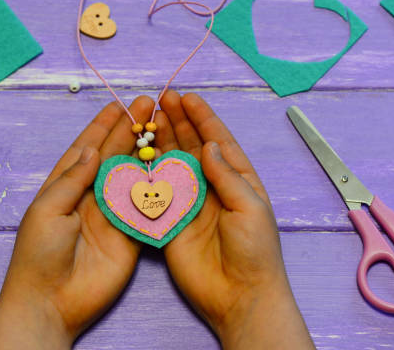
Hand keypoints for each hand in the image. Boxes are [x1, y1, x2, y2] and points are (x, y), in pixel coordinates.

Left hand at [0, 96, 156, 349]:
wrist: (52, 301)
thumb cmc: (39, 253)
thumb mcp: (48, 209)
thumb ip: (73, 179)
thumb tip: (93, 149)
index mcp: (66, 186)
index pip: (87, 148)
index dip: (102, 126)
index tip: (120, 105)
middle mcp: (91, 194)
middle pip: (114, 155)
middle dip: (131, 130)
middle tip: (150, 105)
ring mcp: (112, 212)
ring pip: (132, 175)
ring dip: (146, 151)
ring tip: (162, 125)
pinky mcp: (131, 232)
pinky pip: (145, 205)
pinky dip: (157, 186)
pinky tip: (169, 164)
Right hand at [156, 91, 313, 349]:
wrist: (238, 294)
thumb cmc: (254, 250)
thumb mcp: (250, 206)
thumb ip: (226, 175)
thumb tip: (207, 145)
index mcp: (237, 179)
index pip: (217, 141)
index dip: (203, 119)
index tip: (187, 98)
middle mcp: (211, 185)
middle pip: (192, 147)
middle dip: (178, 122)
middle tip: (162, 99)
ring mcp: (189, 202)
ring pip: (172, 164)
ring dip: (162, 140)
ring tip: (149, 117)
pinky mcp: (170, 220)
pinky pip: (157, 191)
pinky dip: (148, 172)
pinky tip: (139, 152)